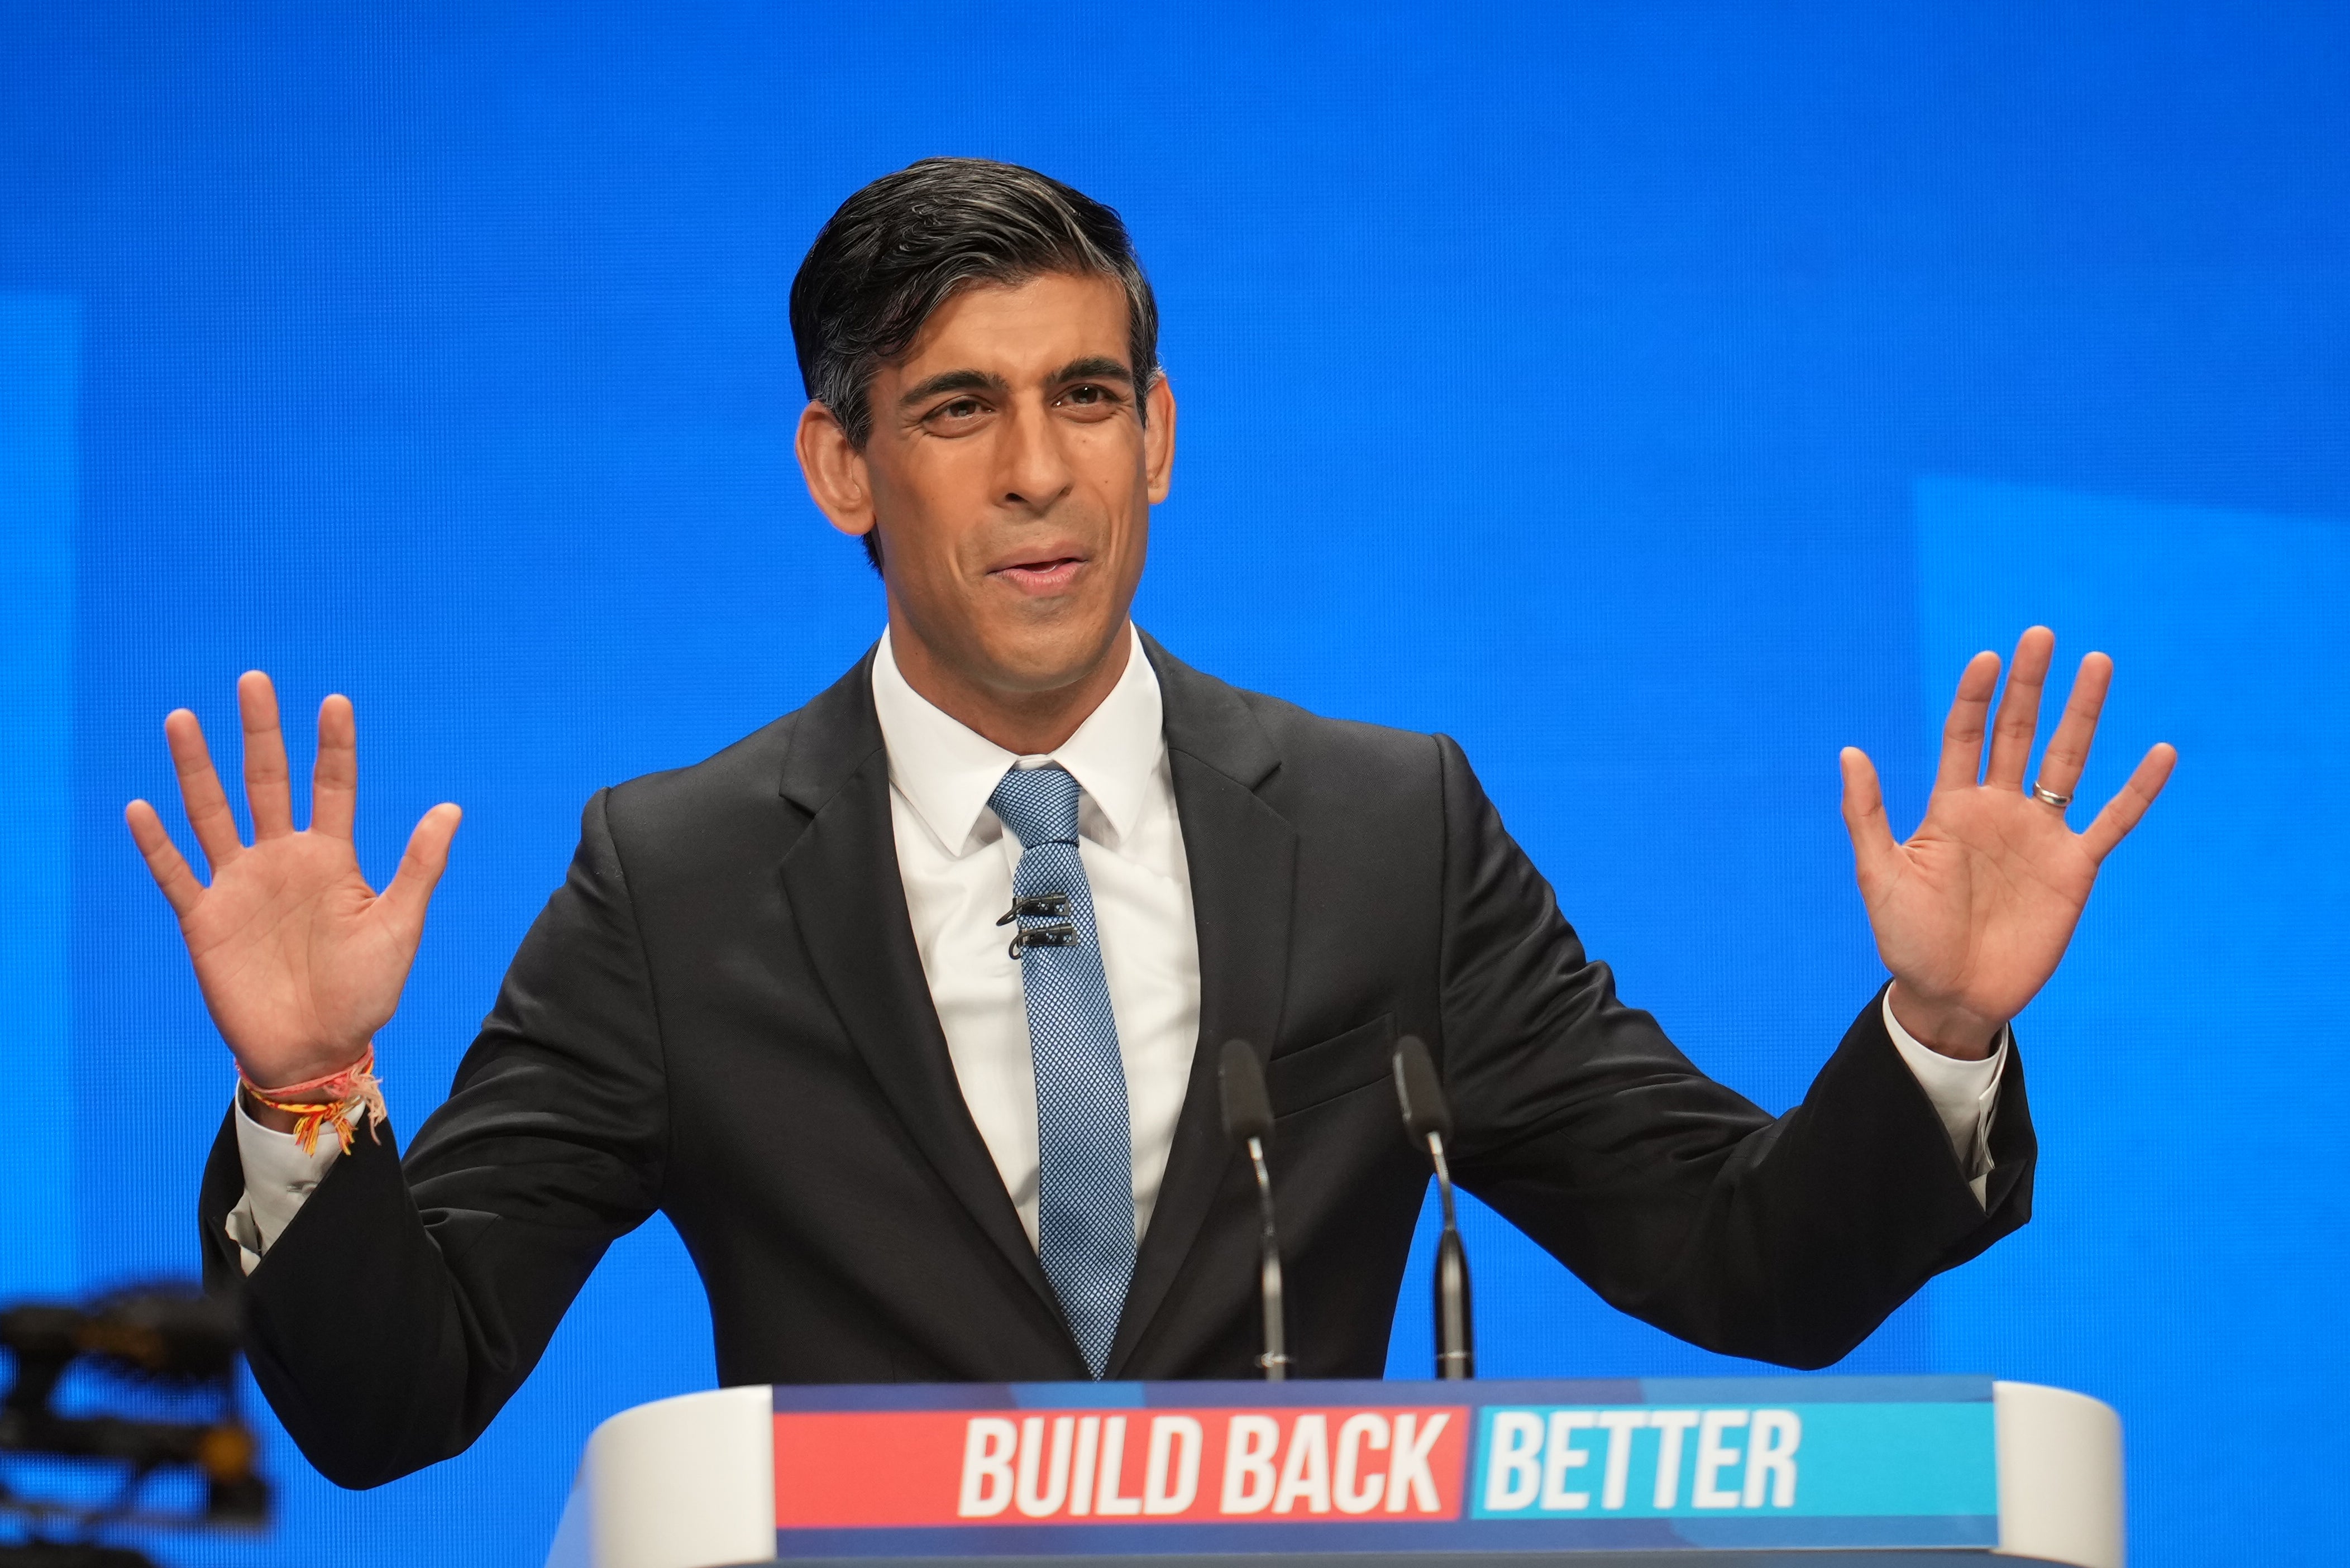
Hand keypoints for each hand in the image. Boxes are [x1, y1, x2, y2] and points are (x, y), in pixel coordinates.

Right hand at [126, 672, 460, 1093]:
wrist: (318, 1049)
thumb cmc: (366, 993)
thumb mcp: (400, 926)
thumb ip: (420, 867)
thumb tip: (452, 808)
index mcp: (332, 858)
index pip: (333, 787)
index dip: (334, 746)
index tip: (336, 700)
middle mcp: (283, 860)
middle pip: (268, 782)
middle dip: (260, 733)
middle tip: (254, 679)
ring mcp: (241, 886)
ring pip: (213, 814)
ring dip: (196, 769)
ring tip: (182, 719)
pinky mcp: (205, 919)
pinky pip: (176, 874)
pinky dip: (157, 844)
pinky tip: (142, 807)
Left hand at [1838, 627, 2174, 1058]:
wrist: (1950, 996)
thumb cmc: (1907, 940)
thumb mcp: (1880, 876)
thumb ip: (1869, 815)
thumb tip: (1849, 752)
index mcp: (1951, 808)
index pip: (1964, 736)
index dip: (1975, 697)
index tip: (1988, 656)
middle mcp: (1998, 811)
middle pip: (2018, 733)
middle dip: (2030, 686)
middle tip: (2042, 634)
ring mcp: (2039, 836)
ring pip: (2067, 761)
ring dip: (2082, 714)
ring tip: (2098, 663)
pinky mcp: (2074, 869)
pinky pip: (2113, 821)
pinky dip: (2137, 789)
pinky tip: (2160, 752)